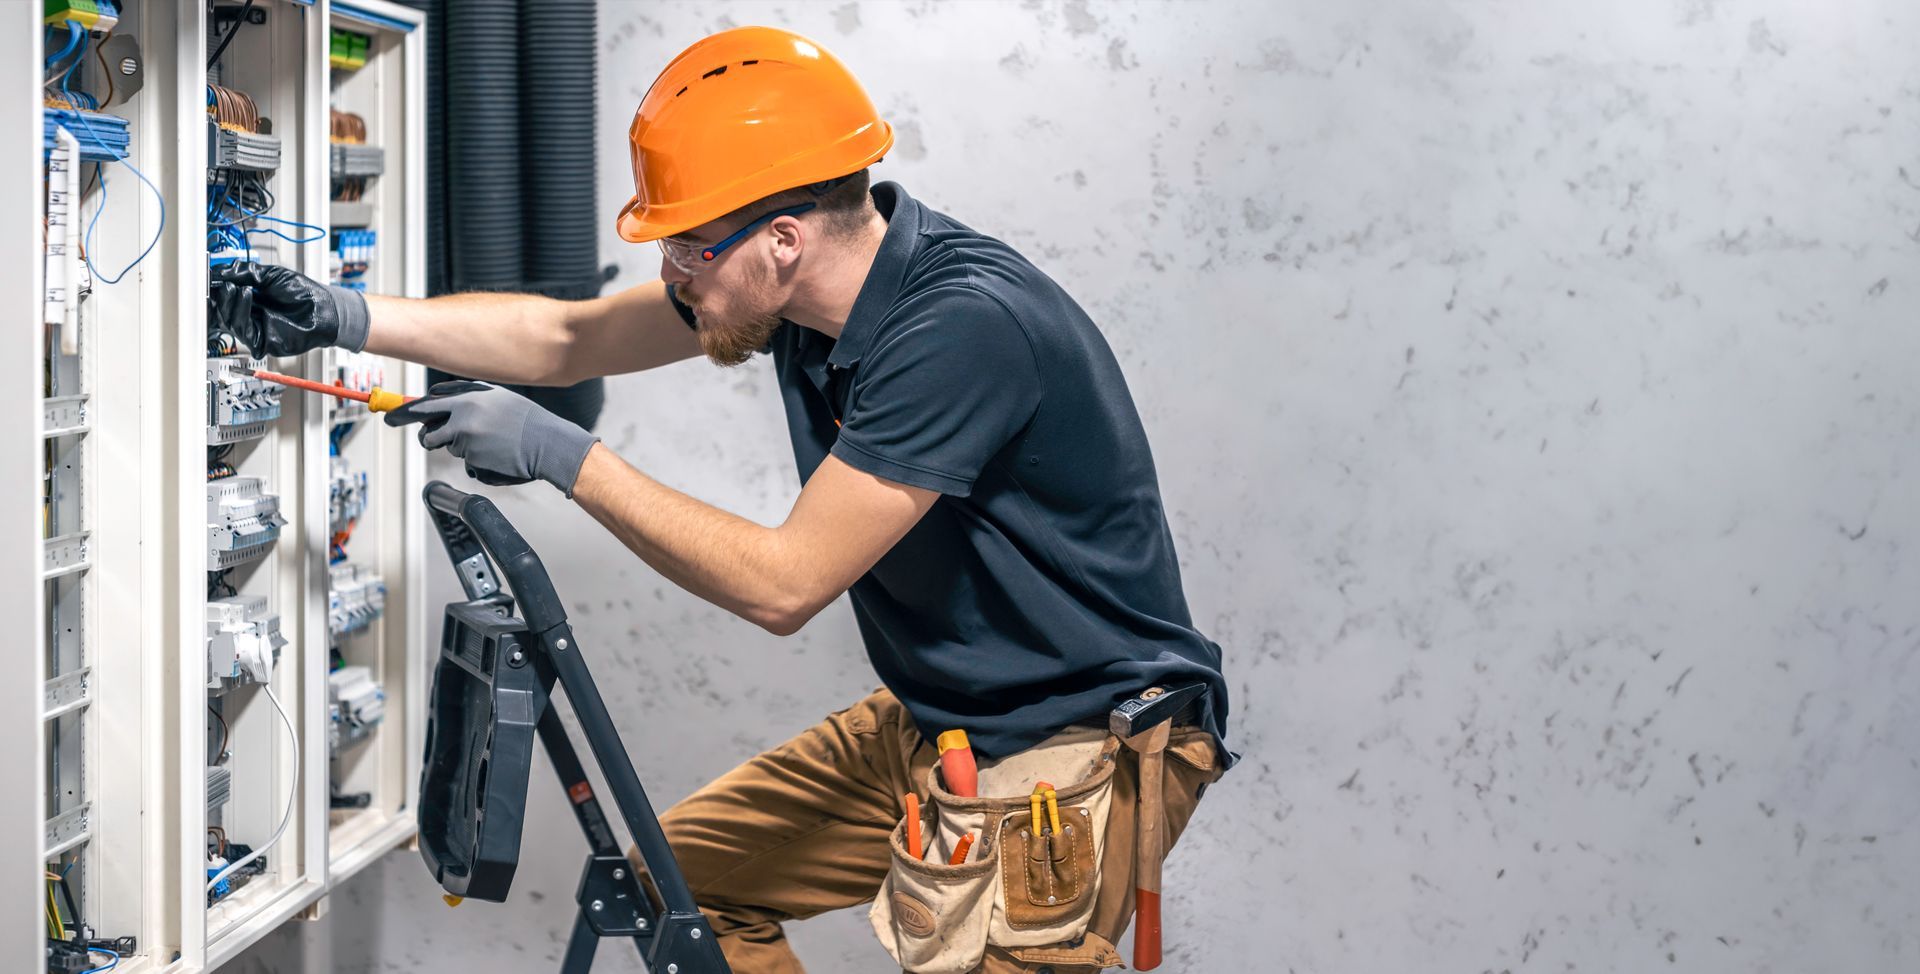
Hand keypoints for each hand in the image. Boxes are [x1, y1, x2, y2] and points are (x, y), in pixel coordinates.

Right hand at [209, 261, 369, 358]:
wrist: (324, 306)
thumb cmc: (303, 292)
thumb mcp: (270, 275)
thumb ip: (244, 272)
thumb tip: (220, 272)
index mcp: (249, 299)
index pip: (223, 297)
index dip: (214, 287)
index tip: (207, 276)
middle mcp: (249, 315)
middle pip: (221, 310)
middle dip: (217, 295)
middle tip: (217, 282)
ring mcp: (254, 329)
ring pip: (228, 320)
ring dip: (229, 301)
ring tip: (235, 286)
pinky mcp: (261, 341)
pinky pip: (242, 329)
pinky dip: (240, 311)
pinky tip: (246, 295)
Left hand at [384, 381, 600, 494]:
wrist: (548, 443)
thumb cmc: (525, 419)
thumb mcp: (496, 397)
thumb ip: (466, 398)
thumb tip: (437, 401)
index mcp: (466, 400)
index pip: (425, 406)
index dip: (405, 412)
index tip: (390, 417)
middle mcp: (462, 419)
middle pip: (426, 431)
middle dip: (421, 434)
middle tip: (422, 436)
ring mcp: (466, 442)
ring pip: (447, 447)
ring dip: (459, 447)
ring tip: (488, 442)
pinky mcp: (474, 461)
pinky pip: (466, 462)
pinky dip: (477, 460)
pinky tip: (498, 454)